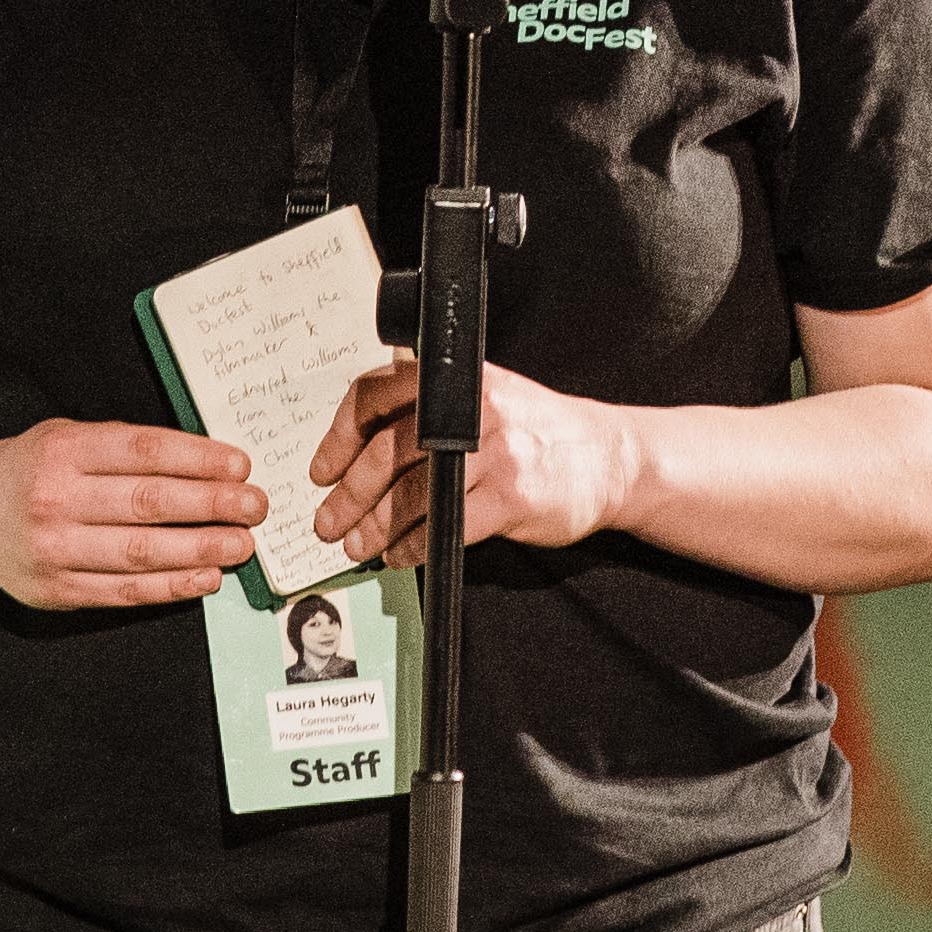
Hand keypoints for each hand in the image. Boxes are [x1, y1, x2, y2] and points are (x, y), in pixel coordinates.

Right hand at [0, 419, 265, 610]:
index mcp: (63, 451)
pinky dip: (171, 588)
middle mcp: (55, 499)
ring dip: (200, 550)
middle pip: (148, 503)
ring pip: (141, 553)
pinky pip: (125, 591)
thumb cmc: (34, 469)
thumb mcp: (68, 436)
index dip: (197, 458)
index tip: (239, 465)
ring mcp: (54, 549)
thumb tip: (207, 462)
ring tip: (241, 545)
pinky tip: (206, 578)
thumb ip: (125, 447)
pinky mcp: (58, 590)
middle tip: (254, 505)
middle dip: (211, 505)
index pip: (143, 452)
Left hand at [313, 359, 641, 569]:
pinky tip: (400, 555)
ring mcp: (493, 453)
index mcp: (455, 376)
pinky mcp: (510, 498)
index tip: (321, 472)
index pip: (376, 395)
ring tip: (357, 545)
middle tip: (327, 522)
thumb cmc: (538, 430)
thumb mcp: (485, 394)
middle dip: (349, 494)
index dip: (339, 437)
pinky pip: (445, 527)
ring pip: (411, 494)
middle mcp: (472, 407)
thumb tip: (360, 439)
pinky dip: (414, 546)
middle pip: (386, 450)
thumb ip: (429, 403)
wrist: (609, 457)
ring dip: (376, 527)